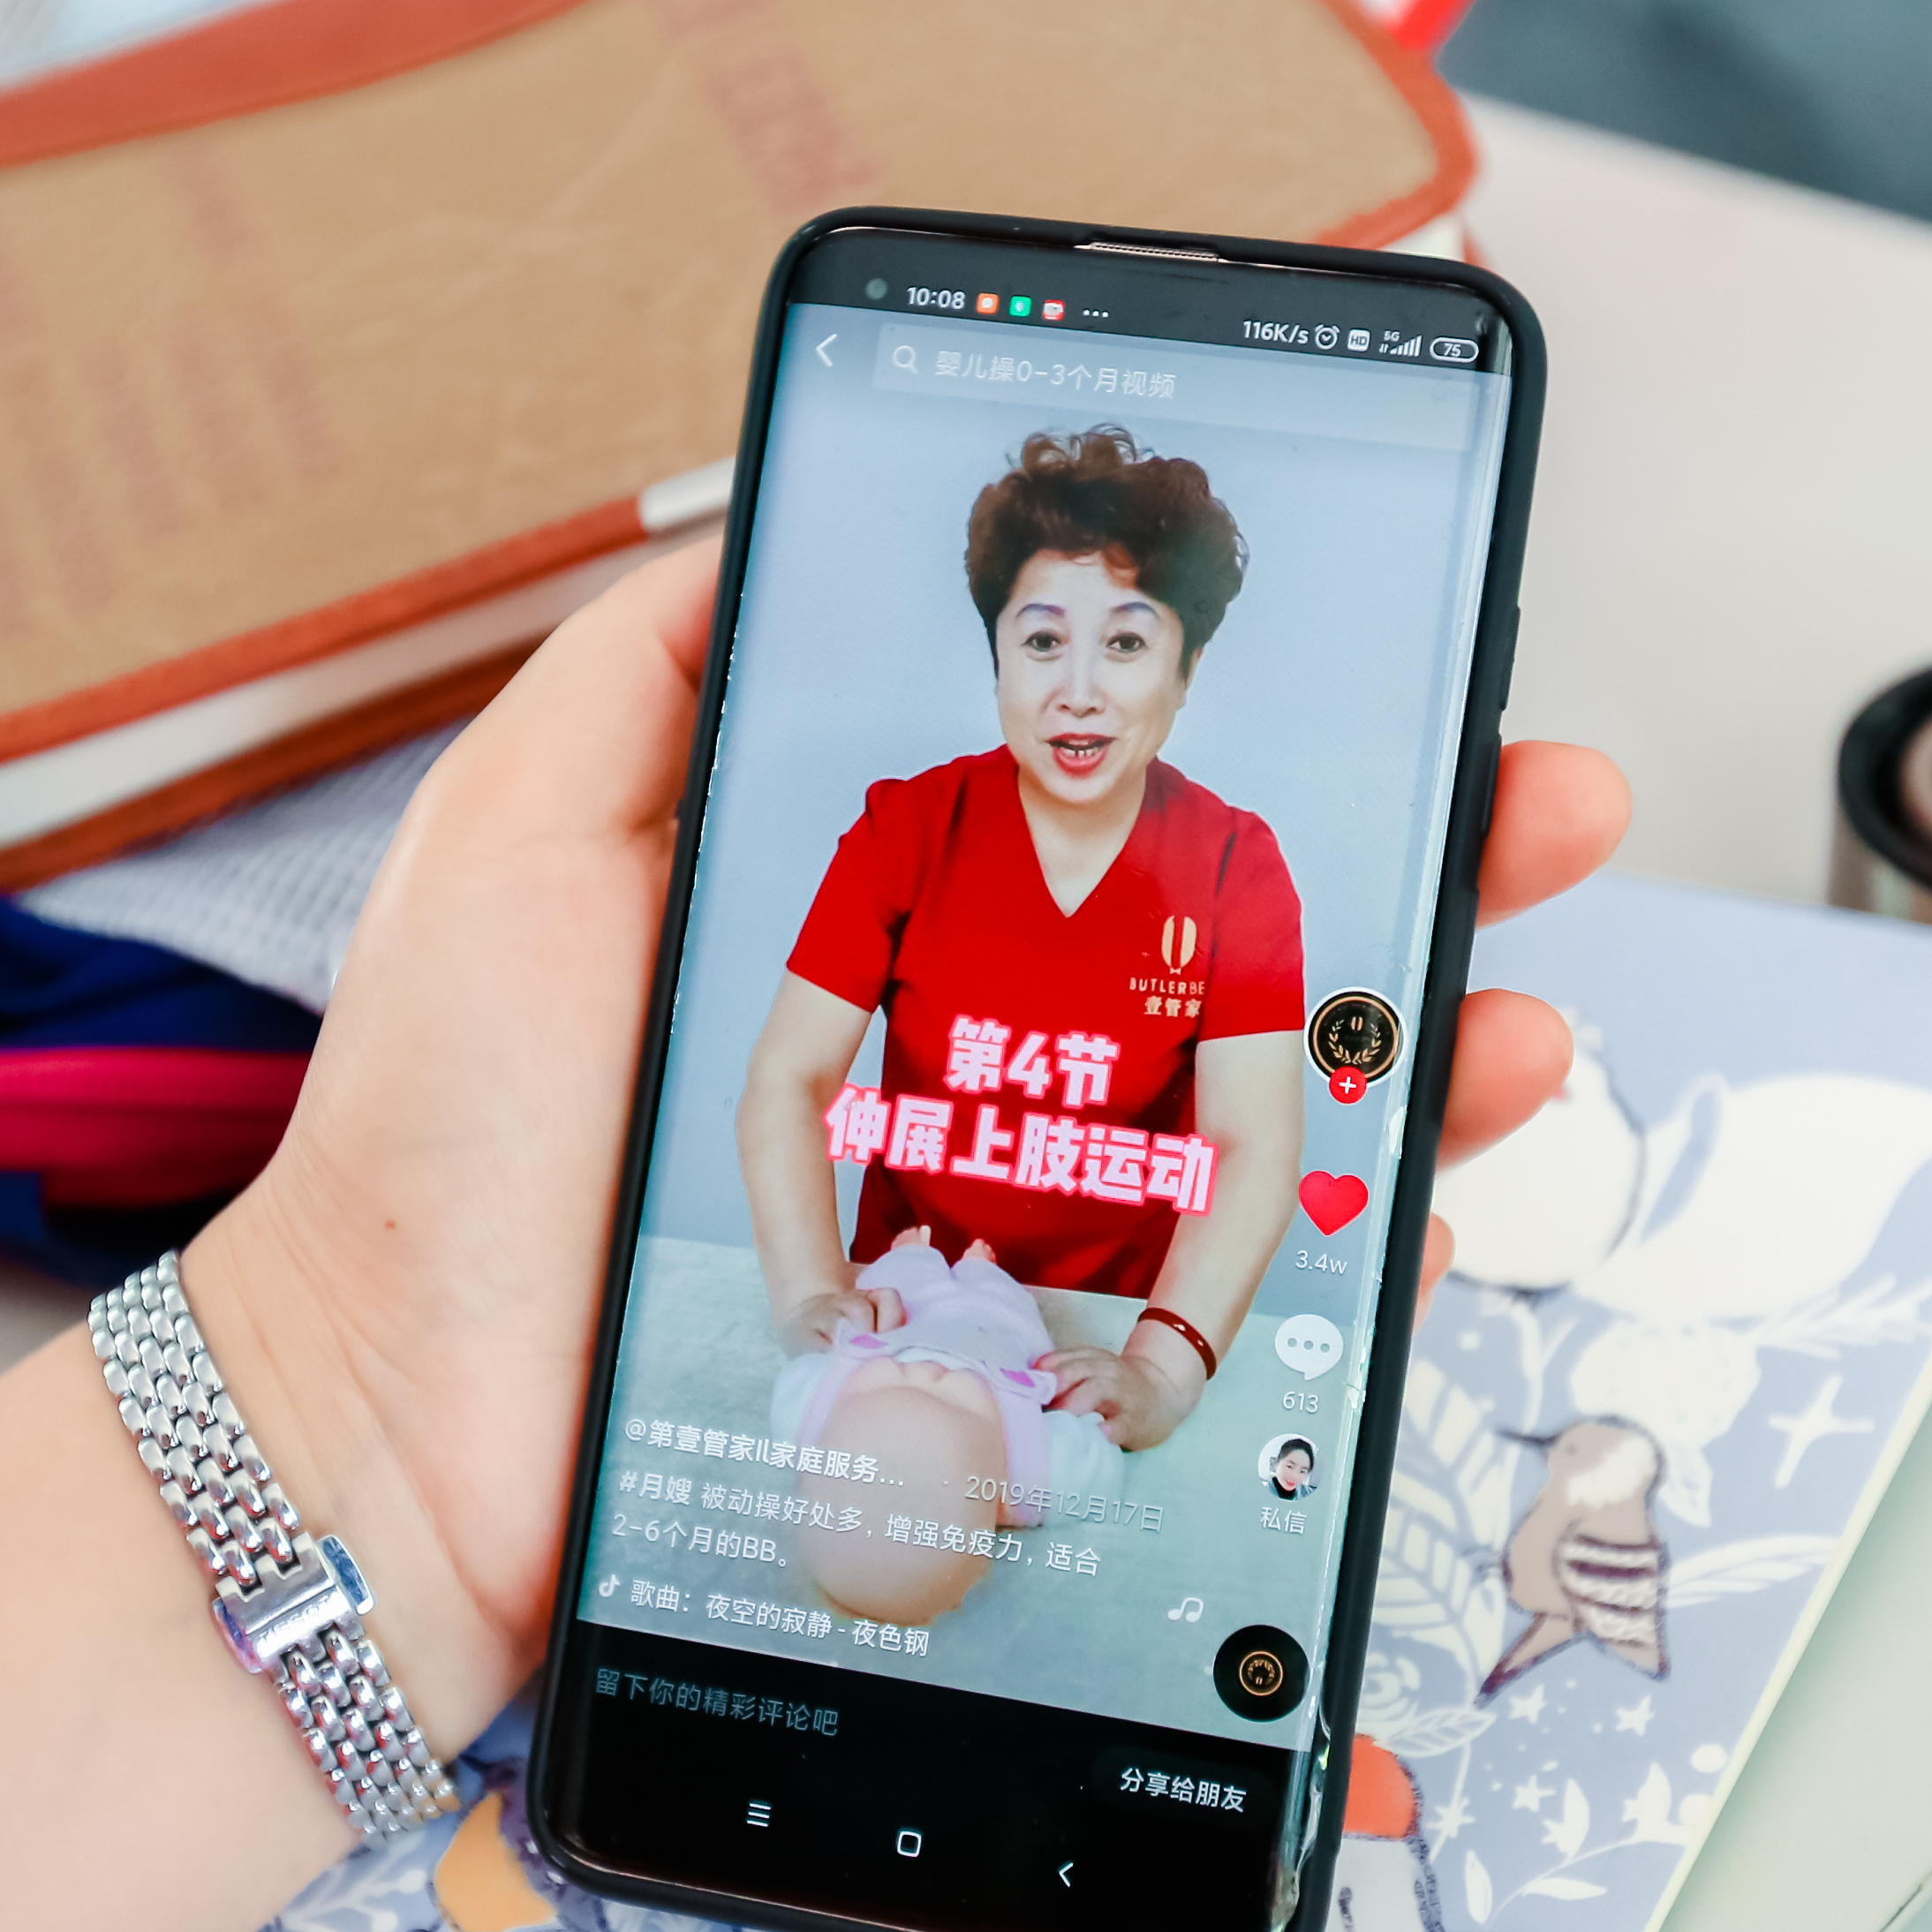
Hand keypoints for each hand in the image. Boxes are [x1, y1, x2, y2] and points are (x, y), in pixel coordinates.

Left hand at [184, 548, 1629, 1732]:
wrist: (389, 1424)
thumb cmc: (443, 1137)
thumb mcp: (516, 834)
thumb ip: (645, 674)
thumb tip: (759, 507)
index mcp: (880, 924)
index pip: (1111, 811)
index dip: (1255, 743)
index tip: (1389, 669)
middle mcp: (967, 1061)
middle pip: (1236, 956)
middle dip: (1417, 871)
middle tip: (1542, 806)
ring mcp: (999, 1228)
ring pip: (1267, 1130)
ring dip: (1422, 1059)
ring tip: (1510, 1021)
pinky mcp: (1006, 1381)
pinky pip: (1212, 1321)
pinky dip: (1333, 1264)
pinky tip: (1407, 1211)